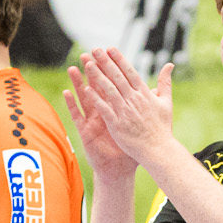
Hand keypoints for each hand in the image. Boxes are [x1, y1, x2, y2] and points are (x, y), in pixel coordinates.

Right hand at [64, 63, 136, 178]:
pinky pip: (77, 116)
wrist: (120, 169)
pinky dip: (71, 105)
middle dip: (92, 72)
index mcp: (115, 108)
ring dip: (78, 84)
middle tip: (87, 55)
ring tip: (73, 68)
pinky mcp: (85, 132)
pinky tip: (66, 93)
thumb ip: (146, 105)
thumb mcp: (139, 124)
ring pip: (84, 99)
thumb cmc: (129, 147)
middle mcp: (102, 111)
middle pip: (96, 88)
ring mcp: (92, 120)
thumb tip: (156, 89)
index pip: (112, 85)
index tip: (107, 54)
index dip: (110, 70)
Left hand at [74, 48, 176, 167]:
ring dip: (98, 76)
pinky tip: (87, 89)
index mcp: (144, 94)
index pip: (129, 72)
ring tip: (88, 64)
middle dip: (105, 62)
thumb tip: (169, 65)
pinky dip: (96, 99)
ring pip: (109, 90)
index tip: (109, 48)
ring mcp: (125, 112)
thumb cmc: (162, 127)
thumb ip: (165, 82)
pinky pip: (105, 109)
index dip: (119, 59)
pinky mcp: (117, 124)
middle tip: (94, 49)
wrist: (158, 149)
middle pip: (117, 77)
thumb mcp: (166, 102)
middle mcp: (134, 100)